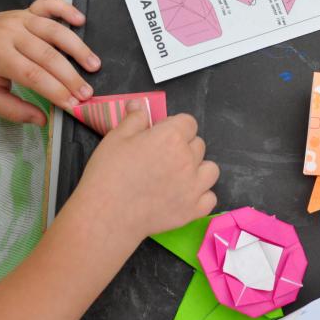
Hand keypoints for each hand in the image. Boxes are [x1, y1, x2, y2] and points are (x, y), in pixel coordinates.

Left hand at [0, 0, 100, 126]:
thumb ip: (11, 109)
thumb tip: (41, 119)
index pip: (32, 74)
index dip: (55, 90)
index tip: (72, 104)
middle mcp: (10, 33)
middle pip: (47, 55)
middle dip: (70, 76)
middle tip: (87, 94)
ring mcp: (21, 19)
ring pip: (54, 31)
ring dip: (77, 48)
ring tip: (94, 66)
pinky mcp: (29, 10)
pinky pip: (50, 5)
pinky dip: (66, 9)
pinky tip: (80, 20)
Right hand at [70, 101, 219, 240]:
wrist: (107, 214)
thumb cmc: (108, 174)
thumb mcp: (116, 137)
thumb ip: (134, 119)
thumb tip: (141, 105)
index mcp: (172, 137)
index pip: (188, 122)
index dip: (174, 126)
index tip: (161, 135)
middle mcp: (188, 159)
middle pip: (198, 145)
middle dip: (184, 146)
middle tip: (162, 157)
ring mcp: (194, 186)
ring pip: (211, 169)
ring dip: (198, 169)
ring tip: (177, 176)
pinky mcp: (194, 210)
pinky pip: (210, 198)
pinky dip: (201, 196)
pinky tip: (184, 196)